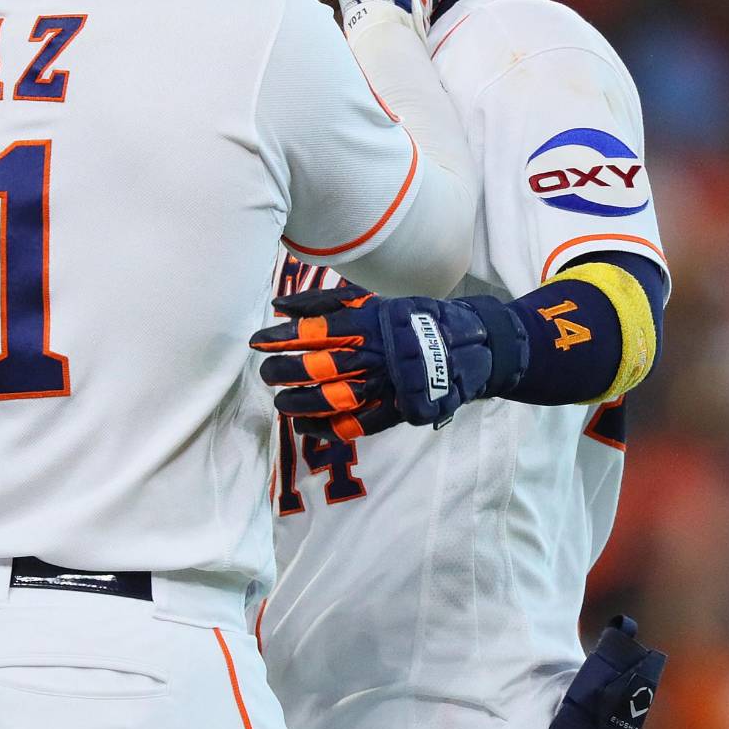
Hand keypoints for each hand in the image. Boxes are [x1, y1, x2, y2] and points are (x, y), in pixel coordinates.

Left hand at [249, 282, 526, 440]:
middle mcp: (375, 353)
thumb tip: (280, 304)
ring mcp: (386, 384)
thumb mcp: (373, 300)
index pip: (317, 330)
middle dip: (286, 371)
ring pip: (334, 397)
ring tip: (281, 403)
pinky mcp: (397, 410)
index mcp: (370, 320)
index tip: (259, 343)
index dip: (283, 338)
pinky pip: (357, 424)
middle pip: (321, 365)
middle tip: (266, 374)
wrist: (469, 346)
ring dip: (301, 402)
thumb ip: (326, 302)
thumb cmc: (413, 318)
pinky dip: (328, 428)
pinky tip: (305, 428)